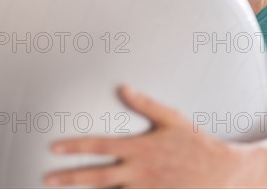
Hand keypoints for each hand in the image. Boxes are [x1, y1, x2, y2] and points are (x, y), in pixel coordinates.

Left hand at [44, 85, 239, 187]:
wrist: (217, 172)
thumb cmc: (194, 142)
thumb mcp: (172, 119)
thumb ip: (146, 104)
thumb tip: (124, 88)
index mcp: (140, 147)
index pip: (100, 146)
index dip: (75, 146)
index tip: (55, 148)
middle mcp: (138, 170)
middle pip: (96, 176)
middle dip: (69, 178)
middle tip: (49, 179)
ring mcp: (144, 188)